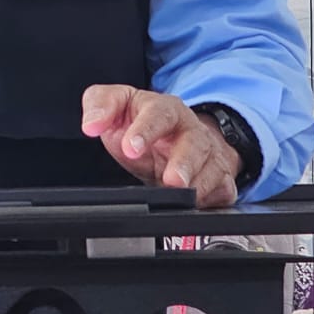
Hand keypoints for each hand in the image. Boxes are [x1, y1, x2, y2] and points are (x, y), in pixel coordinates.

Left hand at [81, 84, 240, 207]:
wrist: (174, 139)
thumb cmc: (143, 123)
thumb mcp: (117, 106)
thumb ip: (100, 105)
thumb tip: (91, 124)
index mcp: (166, 109)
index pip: (159, 113)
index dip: (146, 130)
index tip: (130, 147)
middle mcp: (192, 131)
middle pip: (194, 143)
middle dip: (184, 162)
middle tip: (170, 180)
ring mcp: (209, 156)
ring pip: (212, 169)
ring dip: (199, 186)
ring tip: (183, 196)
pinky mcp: (219, 181)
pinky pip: (222, 192)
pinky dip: (211, 203)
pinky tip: (197, 208)